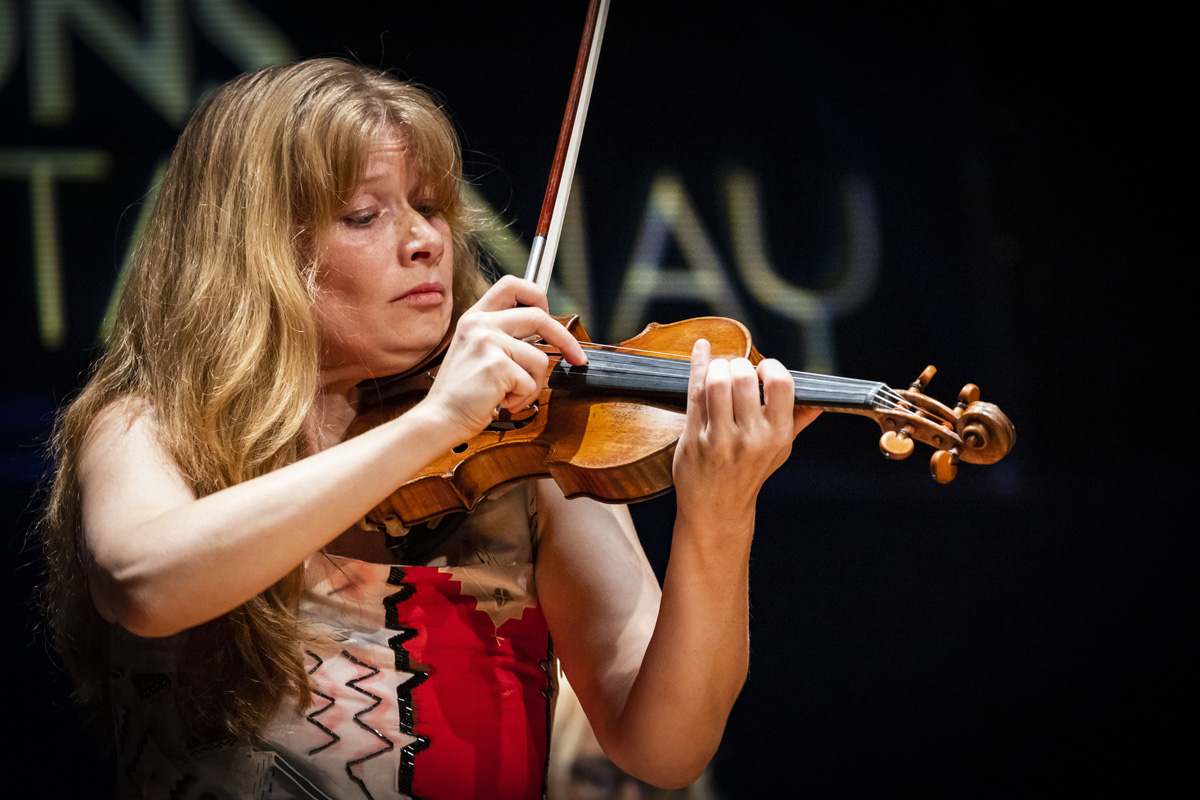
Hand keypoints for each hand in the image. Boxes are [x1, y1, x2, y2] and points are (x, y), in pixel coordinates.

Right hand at [418, 276, 586, 439]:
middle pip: (539, 317)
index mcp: (475, 317)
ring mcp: (488, 343)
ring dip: (533, 384)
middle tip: (576, 357)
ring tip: (510, 394)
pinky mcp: (497, 366)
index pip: (512, 285)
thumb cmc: (461, 393)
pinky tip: (502, 401)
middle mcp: (480, 324)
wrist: (440, 418)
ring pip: (540, 359)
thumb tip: (542, 334)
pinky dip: (523, 398)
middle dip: (565, 340)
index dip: (537, 295)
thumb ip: (502, 336)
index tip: (550, 313)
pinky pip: (531, 382)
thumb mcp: (476, 351)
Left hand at [672, 339, 819, 522]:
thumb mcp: (779, 452)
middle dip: (738, 364)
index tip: (762, 368)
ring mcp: (720, 438)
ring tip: (719, 370)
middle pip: (744, 377)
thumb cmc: (749, 475)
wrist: (717, 509)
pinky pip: (694, 392)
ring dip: (717, 366)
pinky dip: (697, 365)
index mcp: (777, 436)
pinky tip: (701, 349)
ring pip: (716, 382)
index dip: (770, 366)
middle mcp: (751, 437)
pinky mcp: (694, 438)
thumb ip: (796, 422)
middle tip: (735, 369)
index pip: (781, 383)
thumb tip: (818, 401)